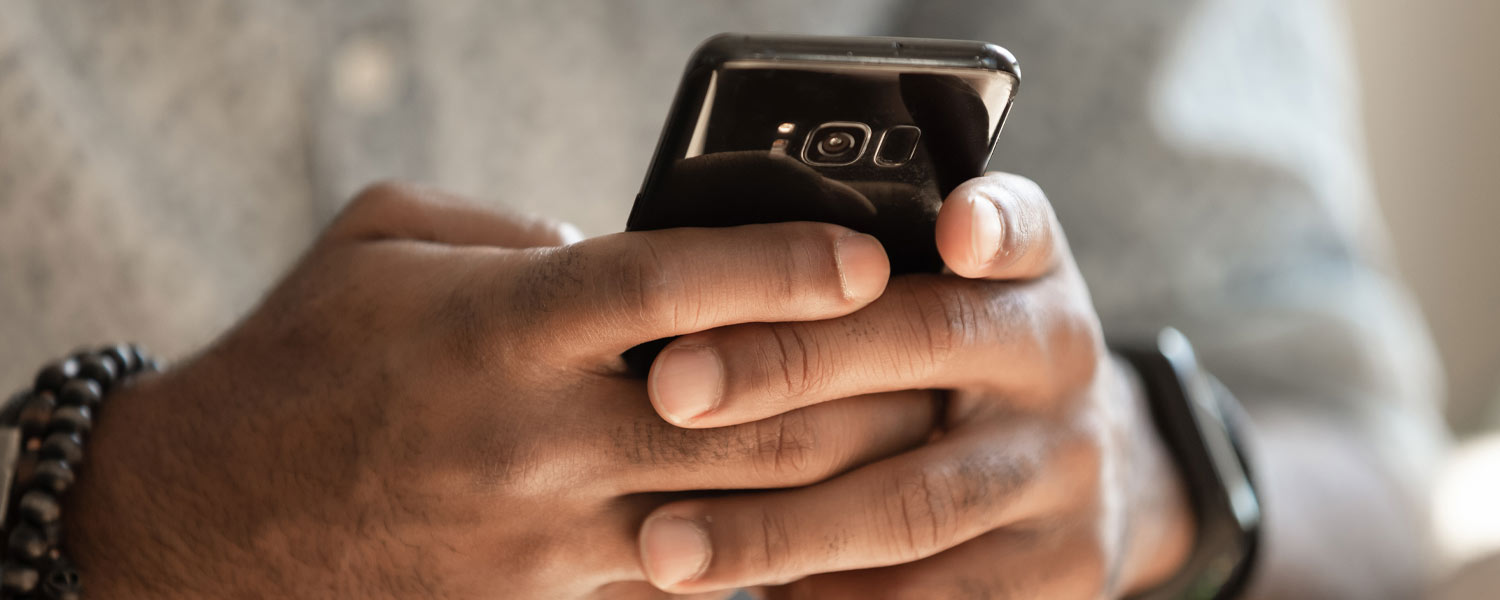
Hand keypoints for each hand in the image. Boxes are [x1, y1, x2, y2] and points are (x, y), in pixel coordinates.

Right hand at [65, 182, 937, 598]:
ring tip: (902, 445)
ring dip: (832, 481)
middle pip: (741, 413)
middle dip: (857, 385)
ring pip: (733, 514)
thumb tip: (610, 248)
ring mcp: (543, 539)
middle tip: (928, 356)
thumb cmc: (299, 362)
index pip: (673, 283)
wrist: (204, 528)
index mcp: (499, 327)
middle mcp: (533, 438)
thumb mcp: (382, 242)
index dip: (785, 264)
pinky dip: (754, 557)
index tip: (868, 254)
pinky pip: (681, 586)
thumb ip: (511, 232)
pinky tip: (809, 530)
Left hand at [637, 173, 1195, 597]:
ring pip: (914, 503)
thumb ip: (855, 277)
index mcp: (1024, 277)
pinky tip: (750, 595)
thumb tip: (692, 287)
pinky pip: (929, 598)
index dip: (989, 226)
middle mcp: (1058, 363)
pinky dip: (830, 598)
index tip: (950, 228)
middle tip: (671, 390)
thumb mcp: (942, 298)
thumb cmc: (955, 371)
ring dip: (779, 527)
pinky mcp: (1058, 576)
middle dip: (786, 365)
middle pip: (927, 348)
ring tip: (667, 541)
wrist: (1075, 482)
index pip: (1017, 230)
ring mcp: (1065, 476)